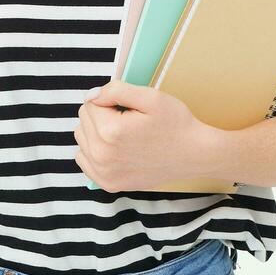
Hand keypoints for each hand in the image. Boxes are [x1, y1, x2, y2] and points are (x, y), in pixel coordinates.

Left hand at [74, 80, 217, 192]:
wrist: (193, 154)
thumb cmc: (175, 123)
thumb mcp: (150, 97)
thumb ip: (115, 90)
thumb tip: (91, 96)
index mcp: (110, 131)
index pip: (89, 103)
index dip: (109, 101)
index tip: (128, 108)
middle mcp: (102, 155)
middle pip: (83, 121)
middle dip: (102, 115)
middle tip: (128, 121)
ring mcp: (104, 173)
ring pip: (82, 139)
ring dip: (96, 132)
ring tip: (123, 134)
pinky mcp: (108, 184)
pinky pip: (85, 160)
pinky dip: (94, 151)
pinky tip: (115, 149)